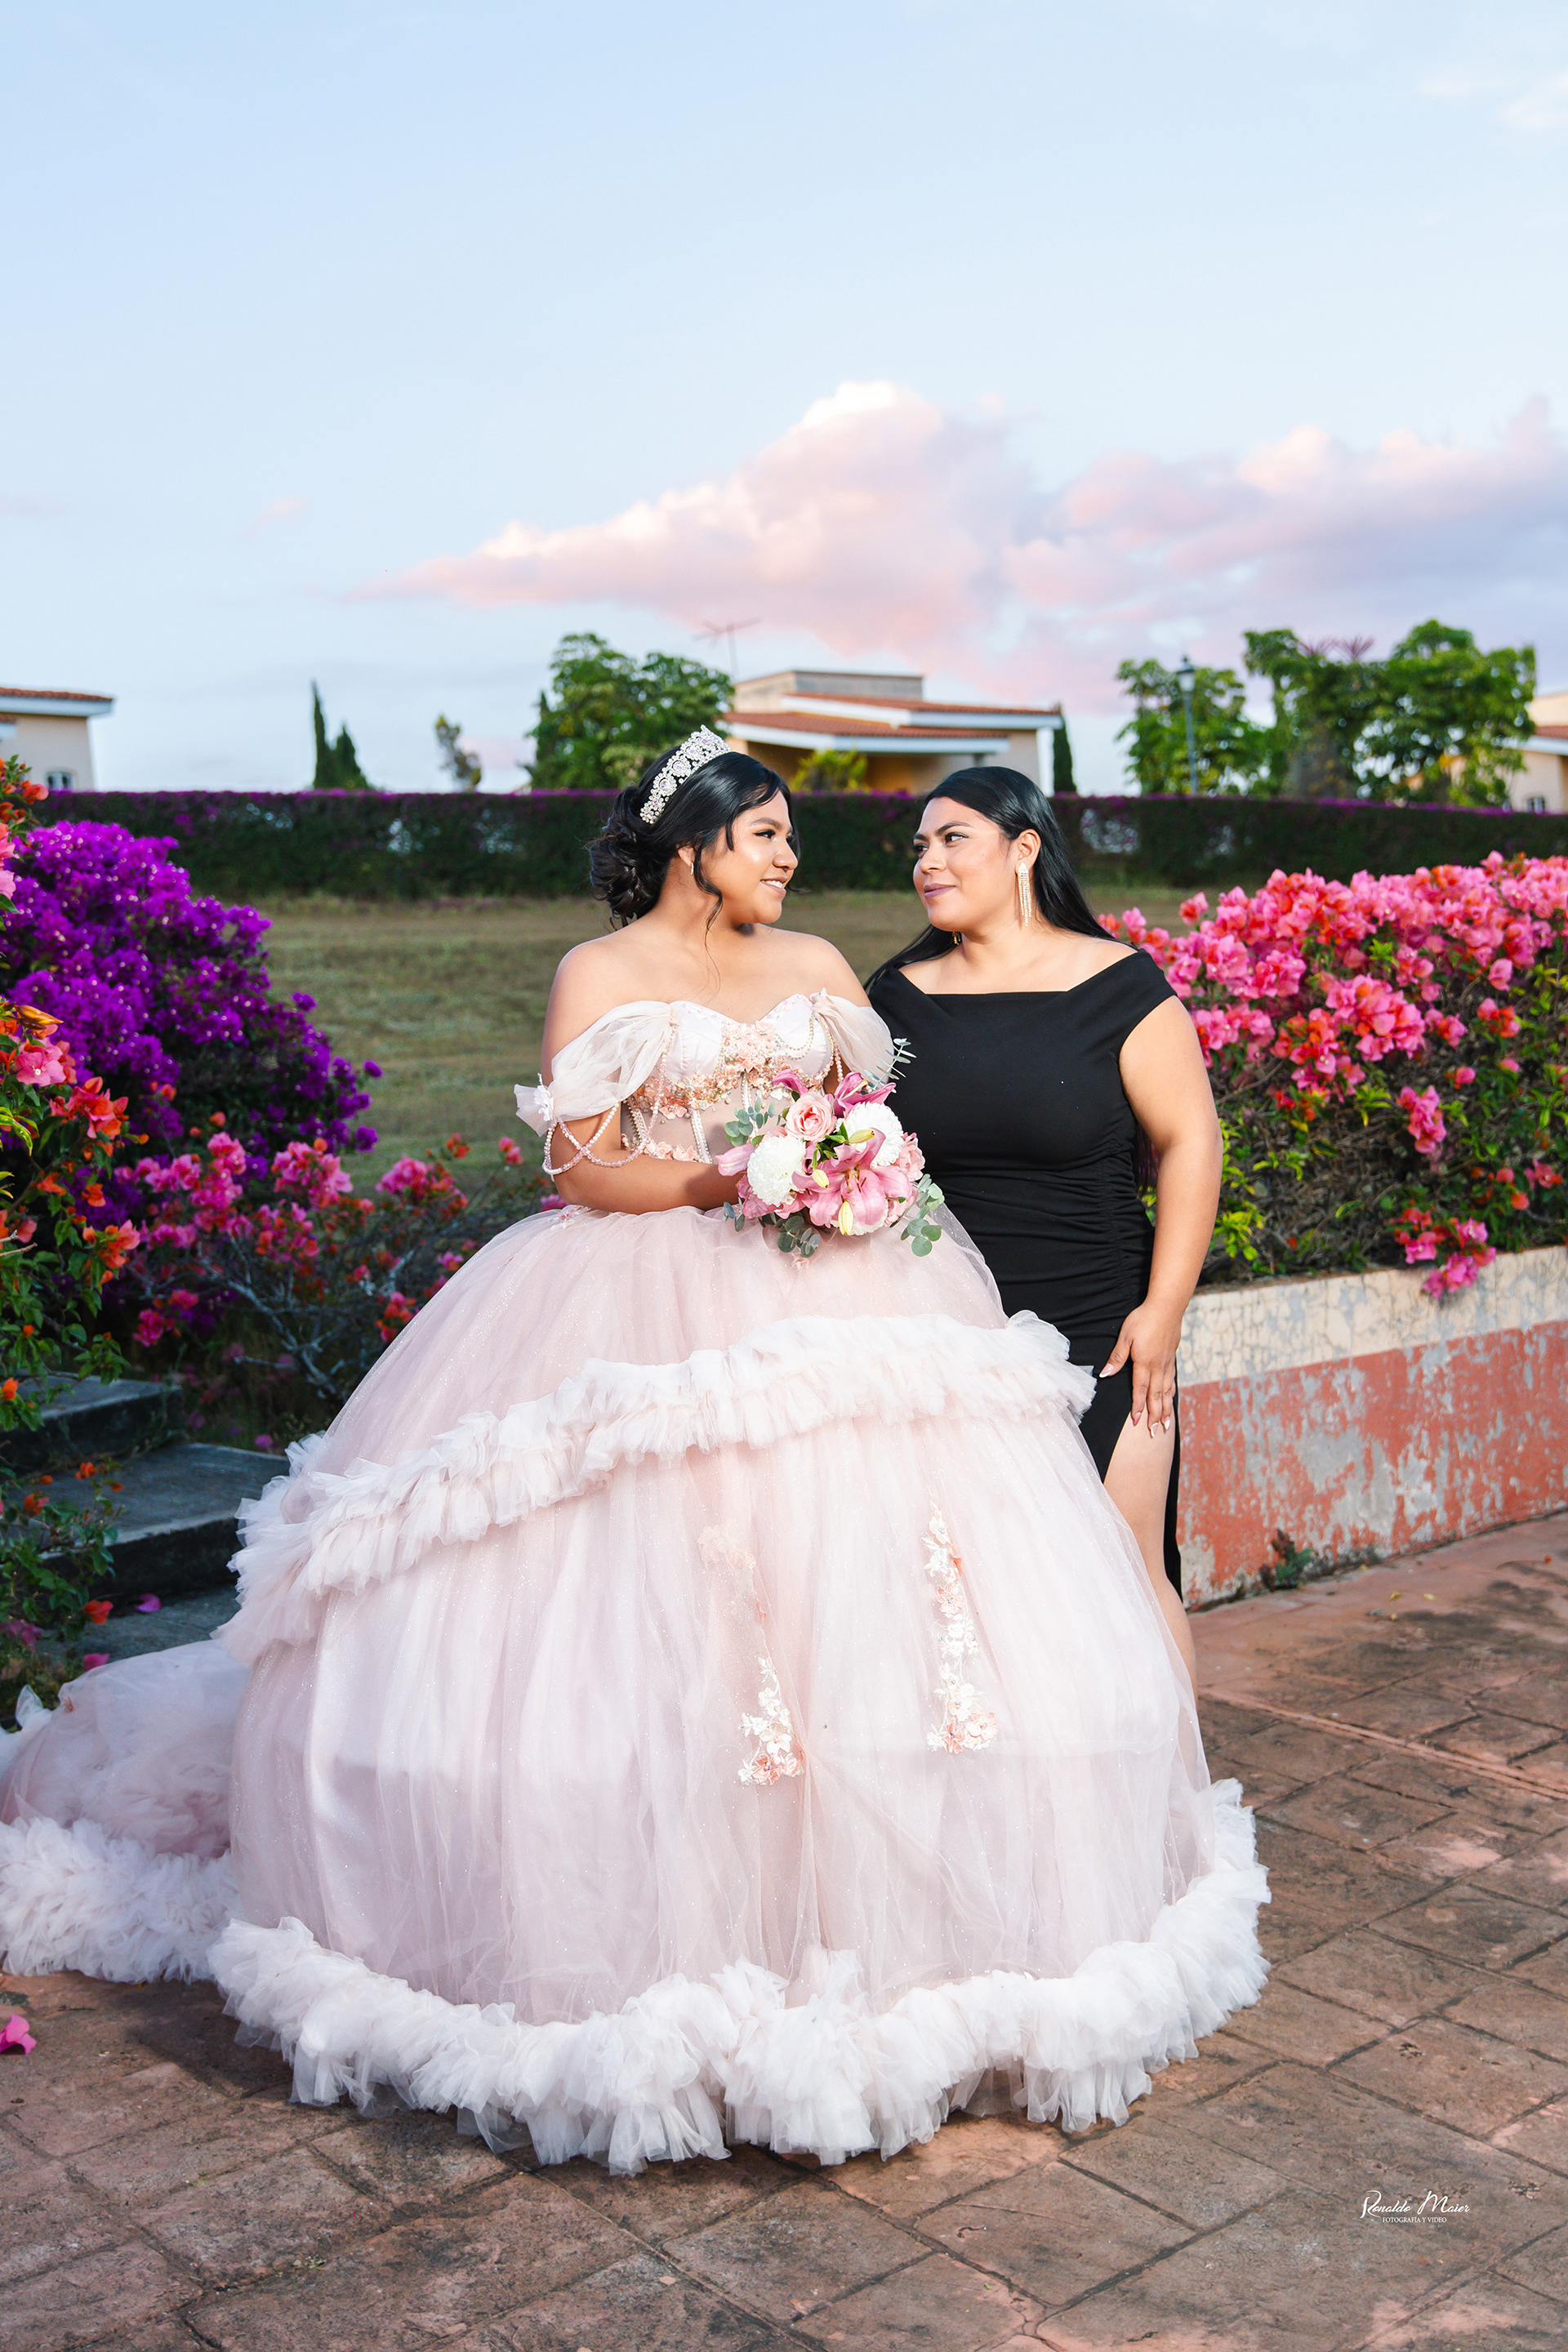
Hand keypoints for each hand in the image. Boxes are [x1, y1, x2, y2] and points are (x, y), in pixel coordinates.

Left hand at [1102, 1299, 1181, 1435]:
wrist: (1167, 1307)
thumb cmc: (1143, 1319)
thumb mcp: (1125, 1336)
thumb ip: (1117, 1357)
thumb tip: (1106, 1374)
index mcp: (1144, 1363)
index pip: (1140, 1390)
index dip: (1138, 1407)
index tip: (1136, 1422)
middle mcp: (1158, 1367)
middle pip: (1156, 1396)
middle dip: (1155, 1416)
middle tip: (1155, 1433)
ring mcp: (1167, 1363)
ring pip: (1166, 1391)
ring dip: (1166, 1409)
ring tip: (1167, 1424)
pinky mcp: (1172, 1358)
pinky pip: (1172, 1381)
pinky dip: (1171, 1393)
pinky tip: (1171, 1398)